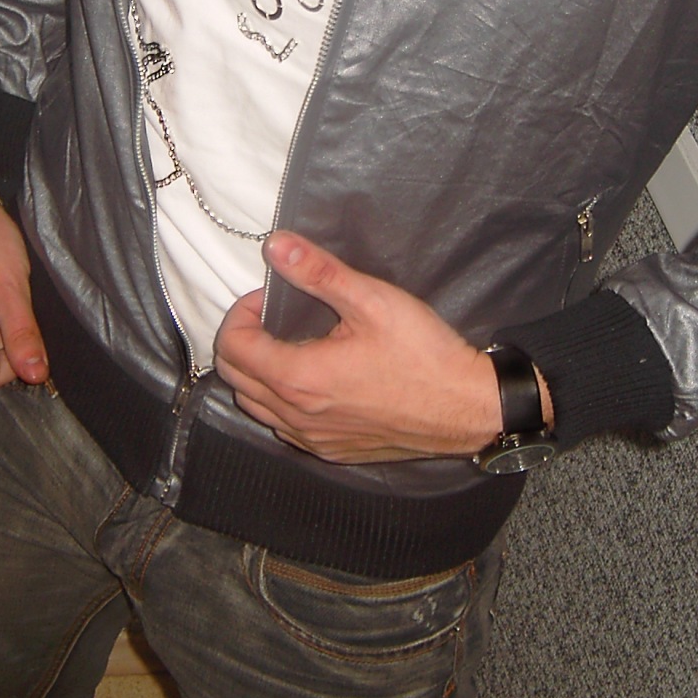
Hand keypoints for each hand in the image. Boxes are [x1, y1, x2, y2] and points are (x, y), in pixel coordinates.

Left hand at [214, 231, 512, 462]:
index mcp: (298, 378)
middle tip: (272, 317)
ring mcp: (313, 440)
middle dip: (242, 341)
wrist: (465, 408)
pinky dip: (280, 402)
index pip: (232, 347)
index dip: (240, 314)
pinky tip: (310, 381)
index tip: (268, 298)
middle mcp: (297, 416)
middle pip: (235, 379)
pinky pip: (284, 429)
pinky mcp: (332, 451)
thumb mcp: (372, 300)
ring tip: (289, 345)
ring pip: (256, 408)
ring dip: (258, 373)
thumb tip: (276, 246)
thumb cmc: (423, 355)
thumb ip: (318, 272)